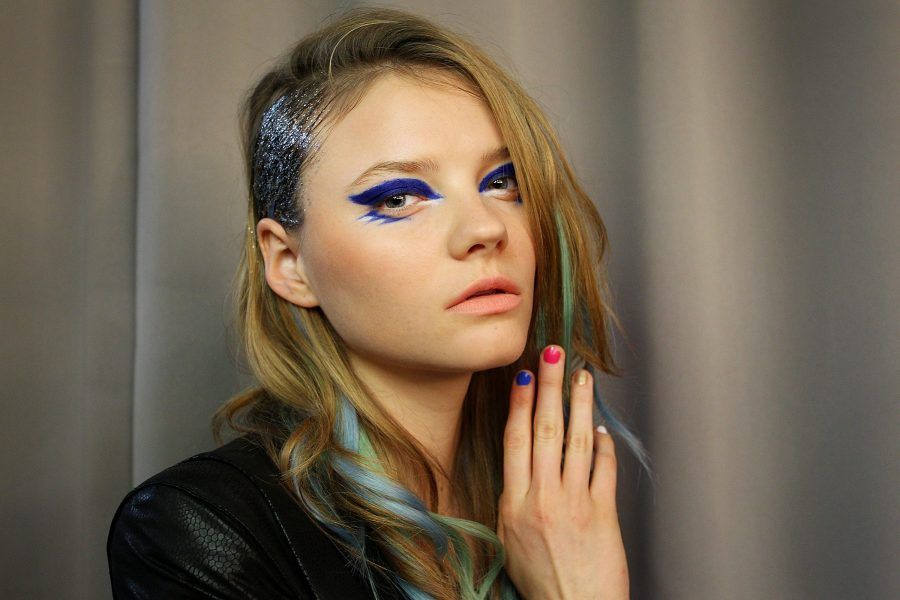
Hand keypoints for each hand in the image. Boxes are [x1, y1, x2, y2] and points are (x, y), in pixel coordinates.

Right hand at [497, 345, 628, 599]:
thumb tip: (521, 467)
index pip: (516, 441)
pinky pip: (603, 468)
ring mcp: (574, 503)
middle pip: (544, 430)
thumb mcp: (509, 541)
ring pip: (575, 441)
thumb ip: (514, 500)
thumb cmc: (541, 582)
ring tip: (582, 377)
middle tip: (553, 354)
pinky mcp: (603, 513)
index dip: (520, 404)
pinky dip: (601, 444)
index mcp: (514, 504)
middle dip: (549, 387)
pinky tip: (599, 426)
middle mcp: (542, 498)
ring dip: (578, 404)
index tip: (524, 375)